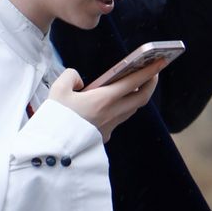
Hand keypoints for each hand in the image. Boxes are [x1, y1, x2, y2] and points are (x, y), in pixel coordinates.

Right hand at [47, 62, 162, 142]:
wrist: (51, 148)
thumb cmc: (55, 119)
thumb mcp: (58, 90)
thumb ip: (71, 76)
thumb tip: (80, 80)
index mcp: (103, 100)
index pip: (134, 83)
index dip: (149, 71)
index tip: (160, 62)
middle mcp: (111, 113)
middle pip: (141, 98)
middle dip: (150, 84)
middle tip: (153, 72)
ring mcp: (109, 126)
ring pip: (131, 109)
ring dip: (137, 96)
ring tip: (136, 85)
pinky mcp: (104, 136)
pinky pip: (119, 119)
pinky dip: (122, 108)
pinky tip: (115, 103)